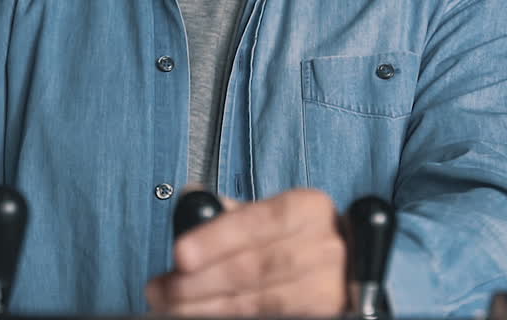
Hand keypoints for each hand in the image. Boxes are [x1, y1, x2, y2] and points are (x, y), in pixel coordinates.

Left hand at [145, 187, 347, 316]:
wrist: (344, 269)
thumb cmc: (297, 239)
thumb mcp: (272, 215)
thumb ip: (231, 212)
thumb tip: (190, 199)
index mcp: (308, 209)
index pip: (260, 221)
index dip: (218, 239)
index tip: (181, 253)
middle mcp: (323, 247)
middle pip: (255, 267)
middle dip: (200, 281)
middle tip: (161, 288)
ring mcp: (325, 287)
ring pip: (259, 302)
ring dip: (208, 307)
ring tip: (171, 307)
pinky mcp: (321, 315)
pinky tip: (203, 316)